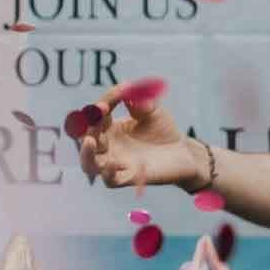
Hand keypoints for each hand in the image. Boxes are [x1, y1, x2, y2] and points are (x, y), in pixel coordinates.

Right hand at [78, 83, 204, 189]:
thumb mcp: (153, 111)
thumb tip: (127, 88)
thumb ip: (140, 101)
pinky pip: (111, 181)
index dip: (106, 101)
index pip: (96, 114)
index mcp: (108, 128)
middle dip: (90, 124)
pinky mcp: (128, 178)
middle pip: (86, 138)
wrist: (183, 152)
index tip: (122, 90)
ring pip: (89, 164)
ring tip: (90, 140)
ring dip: (86, 153)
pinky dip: (108, 173)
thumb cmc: (163, 130)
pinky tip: (112, 163)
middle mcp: (107, 147)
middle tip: (102, 111)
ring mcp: (115, 164)